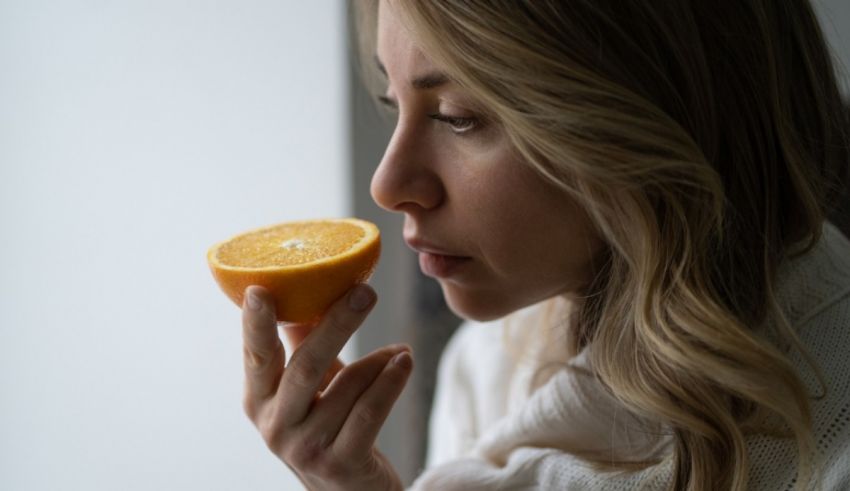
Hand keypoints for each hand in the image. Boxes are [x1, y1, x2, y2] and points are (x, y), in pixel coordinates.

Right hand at [241, 284, 411, 490]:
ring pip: (348, 386)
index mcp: (257, 399)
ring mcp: (305, 449)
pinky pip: (370, 411)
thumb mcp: (308, 388)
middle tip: (366, 293)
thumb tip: (311, 284)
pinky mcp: (340, 464)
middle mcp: (274, 426)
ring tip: (400, 350)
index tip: (261, 289)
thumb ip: (303, 343)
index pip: (255, 355)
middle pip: (306, 365)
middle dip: (338, 325)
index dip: (255, 323)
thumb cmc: (327, 425)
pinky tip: (405, 362)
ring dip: (381, 360)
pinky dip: (391, 381)